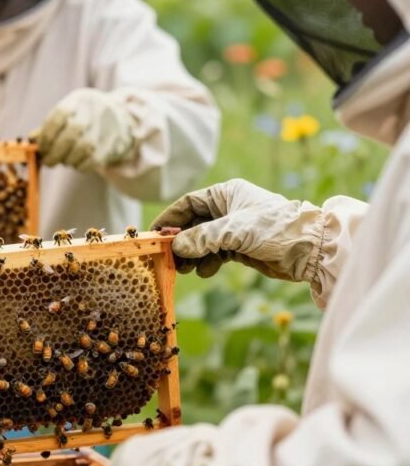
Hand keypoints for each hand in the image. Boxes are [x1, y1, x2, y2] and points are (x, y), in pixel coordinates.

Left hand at [34, 88, 137, 170]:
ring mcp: (107, 126)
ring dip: (68, 159)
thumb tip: (30, 141)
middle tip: (48, 161)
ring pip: (84, 147)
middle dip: (55, 151)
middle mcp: (95, 109)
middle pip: (73, 131)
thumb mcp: (69, 114)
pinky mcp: (113, 143)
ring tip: (63, 161)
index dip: (46, 134)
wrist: (120, 119)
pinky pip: (94, 160)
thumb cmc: (84, 118)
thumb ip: (49, 126)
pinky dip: (80, 166)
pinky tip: (76, 164)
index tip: (41, 147)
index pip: (60, 114)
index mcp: (79, 99)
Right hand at [152, 178, 326, 280]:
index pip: (188, 203)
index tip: (153, 235)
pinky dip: (207, 263)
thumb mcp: (235, 230)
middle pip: (192, 224)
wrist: (311, 250)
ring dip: (191, 255)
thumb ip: (202, 237)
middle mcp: (227, 209)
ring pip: (201, 242)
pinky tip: (206, 271)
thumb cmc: (275, 229)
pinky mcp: (240, 247)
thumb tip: (176, 246)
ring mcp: (233, 229)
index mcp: (226, 194)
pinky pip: (213, 254)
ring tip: (185, 269)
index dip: (169, 218)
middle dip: (179, 242)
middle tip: (167, 258)